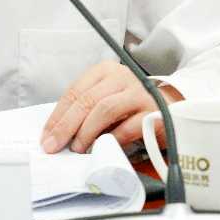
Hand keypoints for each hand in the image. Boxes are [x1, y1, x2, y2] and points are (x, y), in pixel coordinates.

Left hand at [39, 60, 182, 153]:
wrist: (173, 107)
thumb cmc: (133, 106)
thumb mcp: (108, 98)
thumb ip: (87, 109)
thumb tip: (58, 133)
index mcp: (105, 71)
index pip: (74, 92)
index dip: (57, 115)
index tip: (46, 135)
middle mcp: (121, 77)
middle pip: (86, 100)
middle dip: (66, 125)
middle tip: (54, 145)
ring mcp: (138, 93)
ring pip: (104, 109)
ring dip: (86, 131)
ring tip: (77, 148)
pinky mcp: (153, 112)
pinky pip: (128, 126)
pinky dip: (111, 138)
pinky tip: (102, 147)